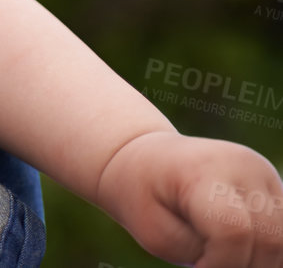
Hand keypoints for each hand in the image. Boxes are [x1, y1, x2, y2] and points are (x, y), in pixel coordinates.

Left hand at [99, 130, 282, 266]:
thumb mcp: (158, 234)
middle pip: (269, 238)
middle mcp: (240, 165)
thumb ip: (202, 254)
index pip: (234, 231)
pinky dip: (267, 247)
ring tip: (223, 254)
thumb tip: (240, 265)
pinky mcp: (272, 182)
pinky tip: (239, 247)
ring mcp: (261, 171)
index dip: (223, 265)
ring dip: (261, 259)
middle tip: (210, 262)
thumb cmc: (146, 199)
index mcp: (200, 172)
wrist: (147, 159)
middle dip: (245, 265)